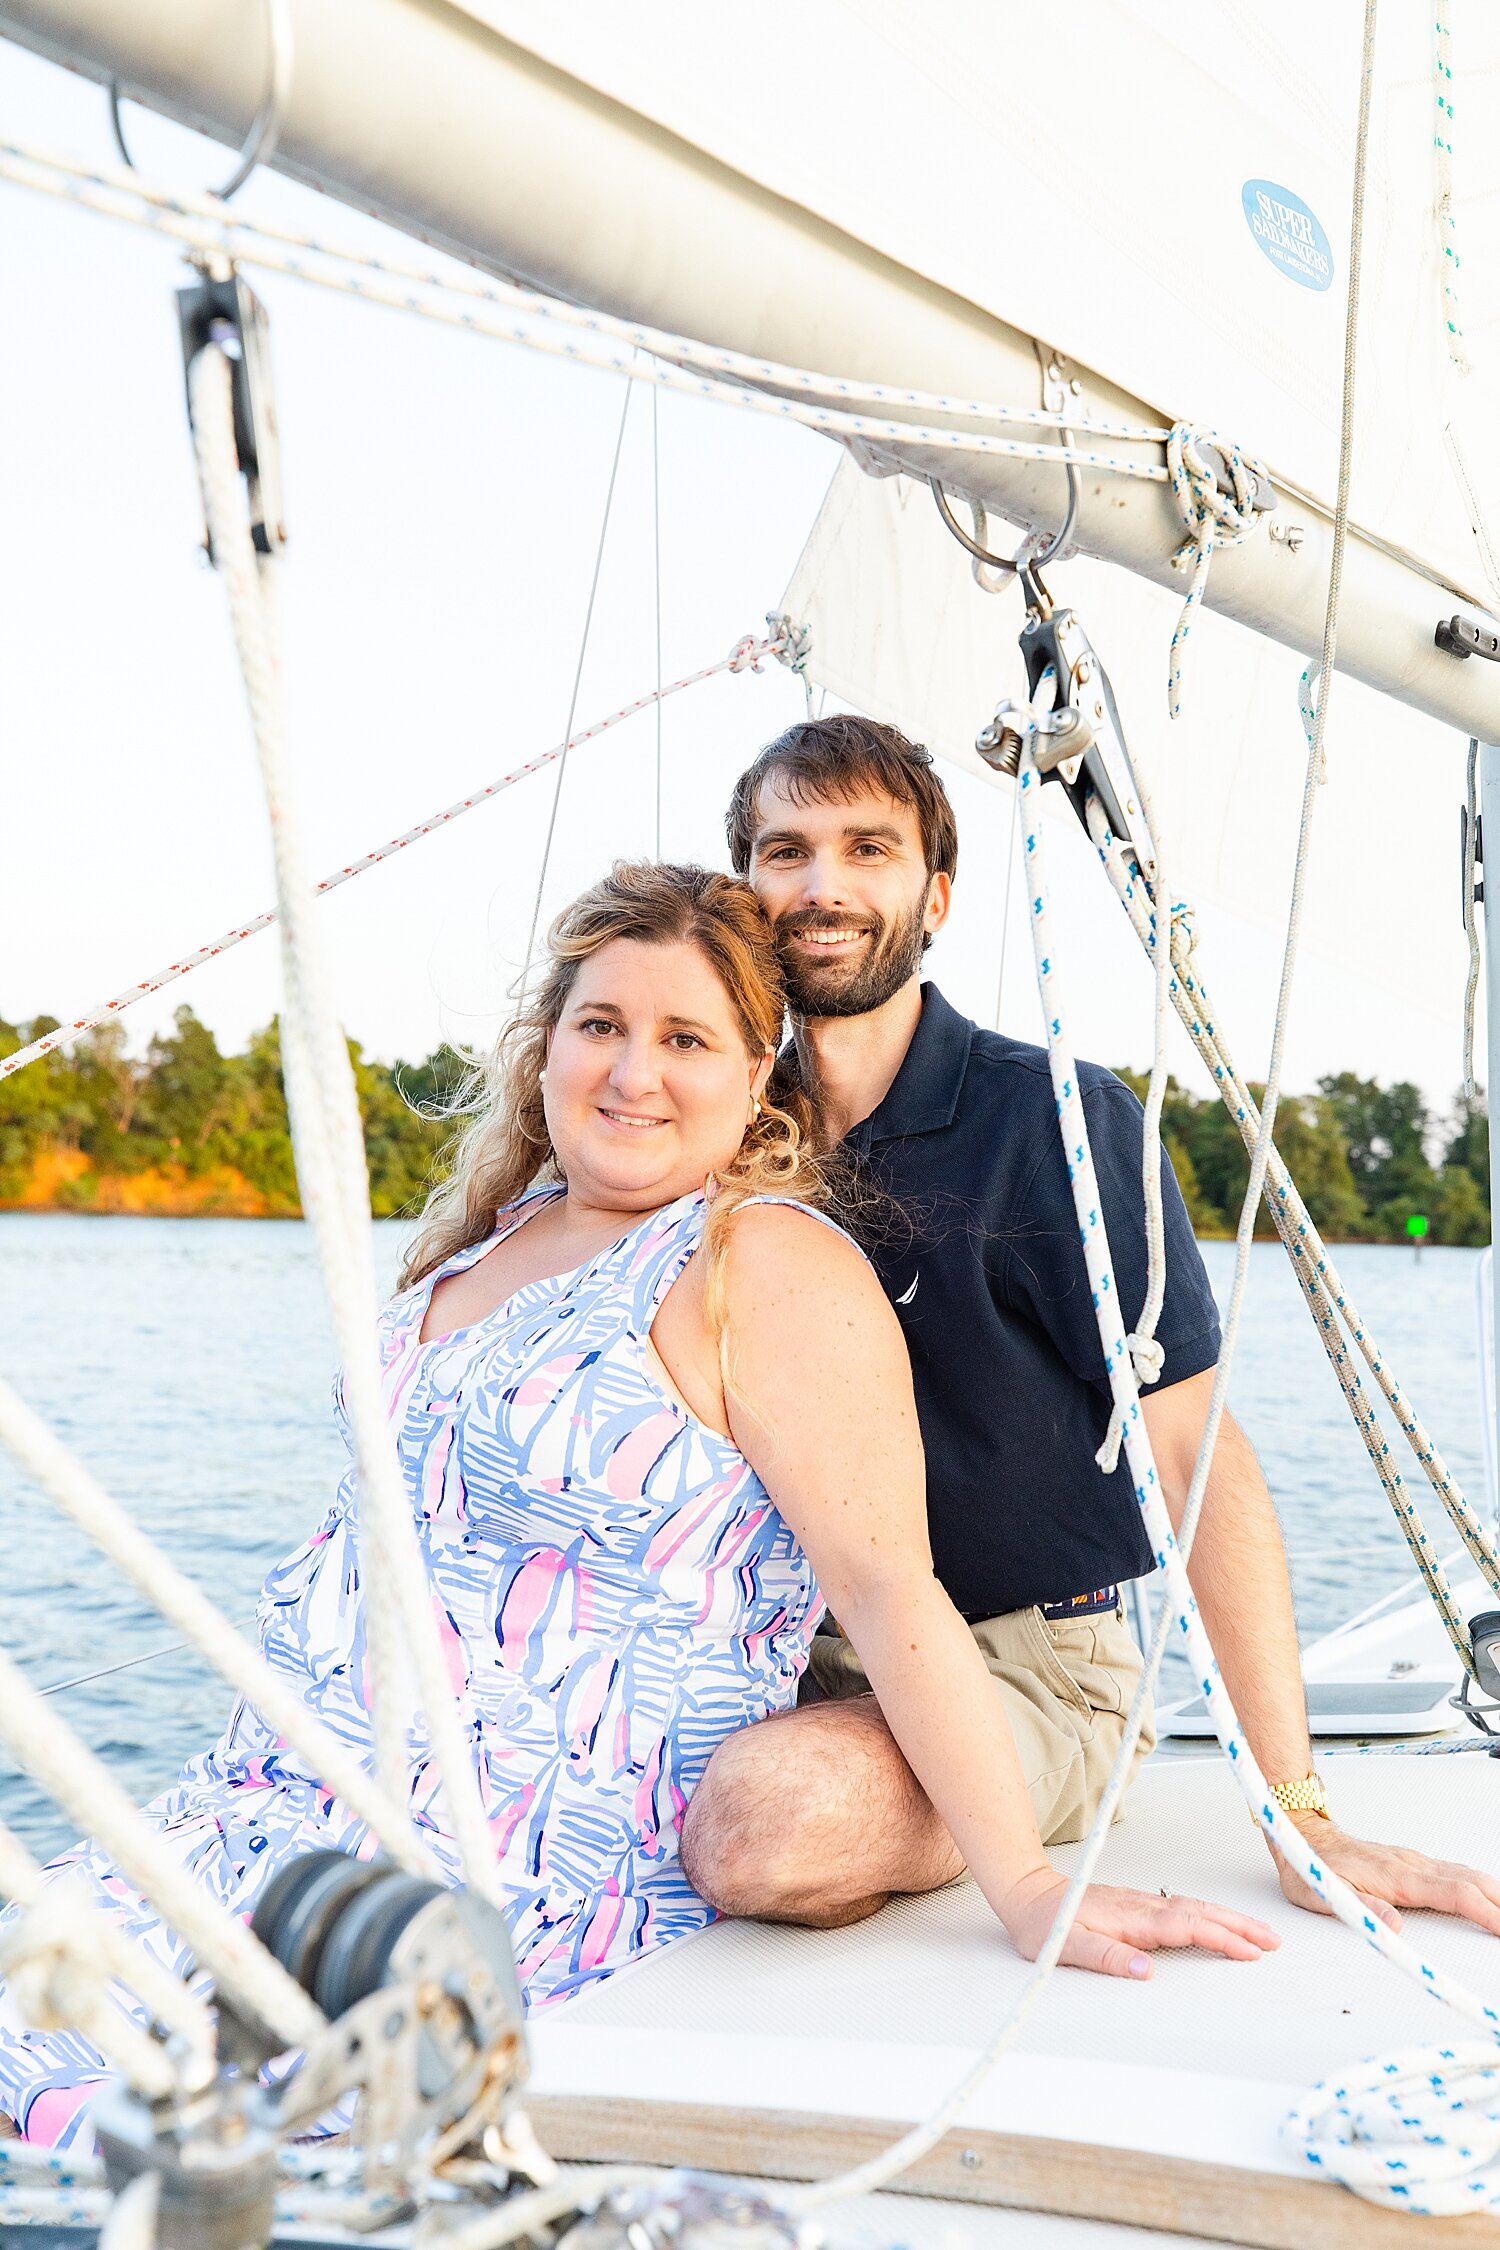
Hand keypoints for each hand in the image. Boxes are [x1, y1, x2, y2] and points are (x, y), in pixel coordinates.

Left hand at [999, 1864, 1280, 1979]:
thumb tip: (1146, 1971)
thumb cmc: (1044, 1924)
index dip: (1221, 1938)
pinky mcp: (1137, 1907)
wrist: (1028, 1895)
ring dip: (1228, 1918)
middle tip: (1272, 1941)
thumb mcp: (1067, 1948)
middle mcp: (1142, 1907)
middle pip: (1200, 1912)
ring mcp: (1141, 1904)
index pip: (1187, 1926)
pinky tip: (1217, 1922)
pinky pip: (1183, 1909)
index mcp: (1132, 1918)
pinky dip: (1208, 1915)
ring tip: (1258, 1932)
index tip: (1250, 1952)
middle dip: (1239, 1925)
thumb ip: (1107, 1957)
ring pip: (1194, 1907)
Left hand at [1273, 1815, 1499, 1937]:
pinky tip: (1485, 1893)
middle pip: (1470, 1880)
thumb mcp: (1325, 1893)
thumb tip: (1394, 1928)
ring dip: (1493, 1892)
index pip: (1453, 1893)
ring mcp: (1413, 1861)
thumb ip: (1362, 1909)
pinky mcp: (1411, 1862)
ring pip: (1465, 1873)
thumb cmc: (1313, 1866)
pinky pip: (1454, 1871)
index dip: (1484, 1911)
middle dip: (1499, 1902)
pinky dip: (1477, 1884)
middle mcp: (1411, 1865)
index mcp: (1397, 1877)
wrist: (1303, 1834)